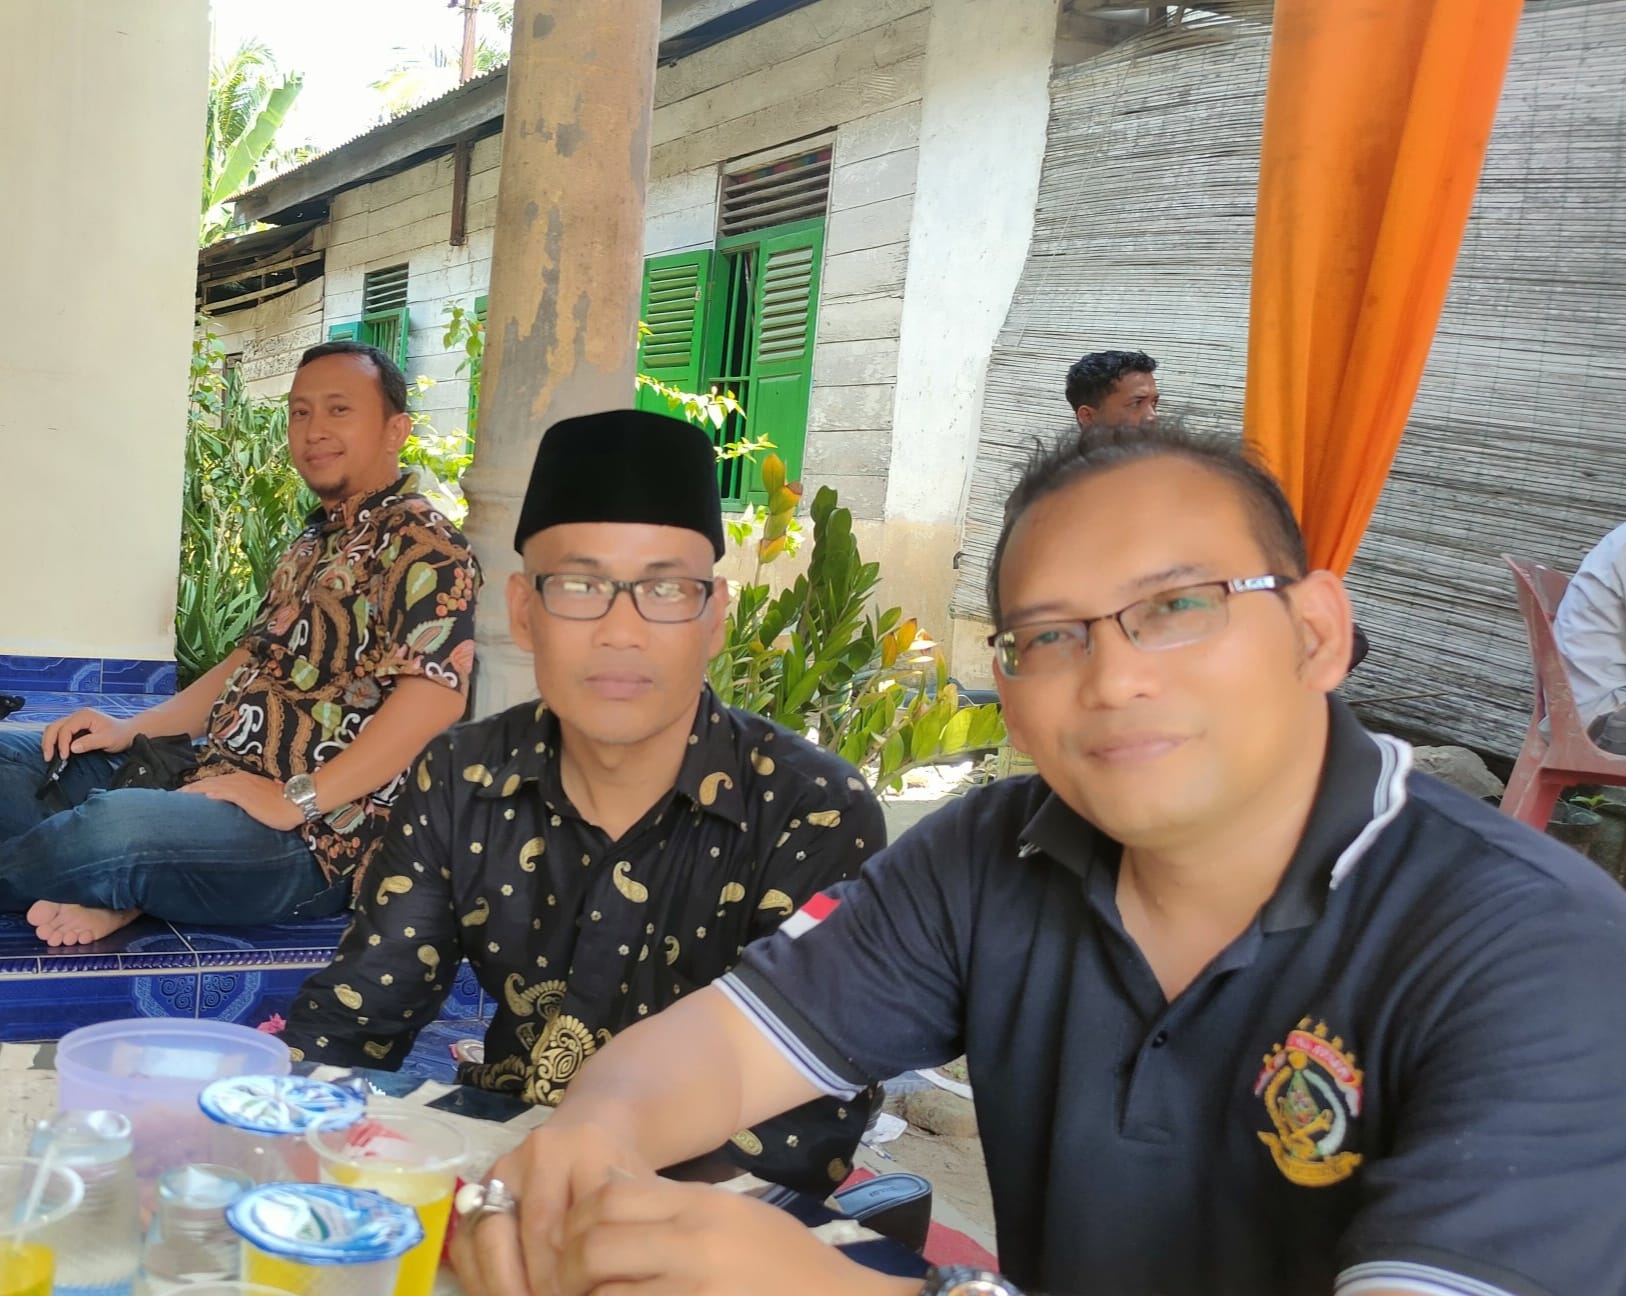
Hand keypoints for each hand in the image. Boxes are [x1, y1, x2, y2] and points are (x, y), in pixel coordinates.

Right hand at [41, 710, 133, 760]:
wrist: (128, 733)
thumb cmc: (120, 734)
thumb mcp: (107, 739)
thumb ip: (89, 743)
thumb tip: (72, 747)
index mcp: (84, 715)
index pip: (66, 728)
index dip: (62, 743)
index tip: (64, 756)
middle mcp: (77, 716)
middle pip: (54, 727)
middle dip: (49, 742)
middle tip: (48, 758)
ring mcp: (75, 721)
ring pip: (54, 729)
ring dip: (49, 742)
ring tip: (49, 756)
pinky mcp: (75, 728)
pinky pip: (59, 733)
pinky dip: (54, 742)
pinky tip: (56, 752)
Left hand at [181, 772, 303, 830]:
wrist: (296, 802)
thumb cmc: (284, 803)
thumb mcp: (264, 799)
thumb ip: (250, 799)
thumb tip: (241, 804)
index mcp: (245, 780)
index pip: (218, 781)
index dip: (202, 786)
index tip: (189, 792)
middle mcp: (241, 780)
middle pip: (211, 782)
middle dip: (193, 788)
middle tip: (177, 794)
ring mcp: (242, 787)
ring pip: (214, 786)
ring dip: (197, 790)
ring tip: (182, 795)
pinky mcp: (245, 796)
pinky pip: (225, 793)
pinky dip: (213, 793)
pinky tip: (203, 796)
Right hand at [451, 1122, 652, 1295]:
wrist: (593, 1136)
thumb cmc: (622, 1180)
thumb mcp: (639, 1200)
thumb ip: (623, 1236)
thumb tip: (601, 1289)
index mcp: (587, 1149)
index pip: (576, 1225)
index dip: (573, 1279)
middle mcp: (540, 1150)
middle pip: (533, 1234)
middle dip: (540, 1287)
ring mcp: (503, 1167)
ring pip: (489, 1238)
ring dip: (503, 1287)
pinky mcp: (477, 1188)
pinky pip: (465, 1242)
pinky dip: (479, 1279)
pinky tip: (502, 1295)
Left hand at [554, 1178, 904, 1295]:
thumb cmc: (783, 1260)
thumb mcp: (732, 1214)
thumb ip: (672, 1201)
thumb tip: (607, 1184)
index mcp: (701, 1207)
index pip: (610, 1197)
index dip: (578, 1218)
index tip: (571, 1239)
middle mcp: (693, 1244)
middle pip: (596, 1243)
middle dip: (569, 1267)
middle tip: (567, 1281)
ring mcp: (693, 1290)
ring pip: (605, 1293)